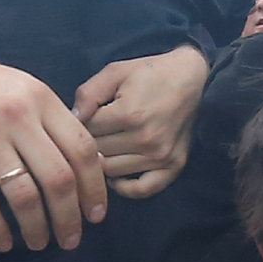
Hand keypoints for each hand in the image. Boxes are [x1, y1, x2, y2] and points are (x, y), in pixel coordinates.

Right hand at [0, 33, 107, 249]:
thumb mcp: (25, 89)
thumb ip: (54, 122)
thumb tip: (91, 166)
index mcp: (41, 99)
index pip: (82, 150)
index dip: (94, 189)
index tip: (95, 215)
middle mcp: (17, 116)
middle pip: (58, 178)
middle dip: (69, 218)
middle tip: (71, 240)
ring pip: (23, 196)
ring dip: (35, 228)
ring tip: (38, 243)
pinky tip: (2, 243)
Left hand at [73, 44, 208, 200]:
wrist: (191, 77)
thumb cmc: (150, 73)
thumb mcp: (115, 72)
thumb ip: (88, 93)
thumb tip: (71, 119)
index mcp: (129, 113)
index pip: (86, 131)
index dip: (80, 123)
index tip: (85, 116)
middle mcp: (146, 139)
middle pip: (97, 153)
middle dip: (90, 141)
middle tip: (94, 131)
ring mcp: (160, 155)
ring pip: (112, 171)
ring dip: (103, 161)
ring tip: (104, 147)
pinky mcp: (173, 166)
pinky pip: (142, 190)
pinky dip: (124, 187)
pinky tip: (116, 174)